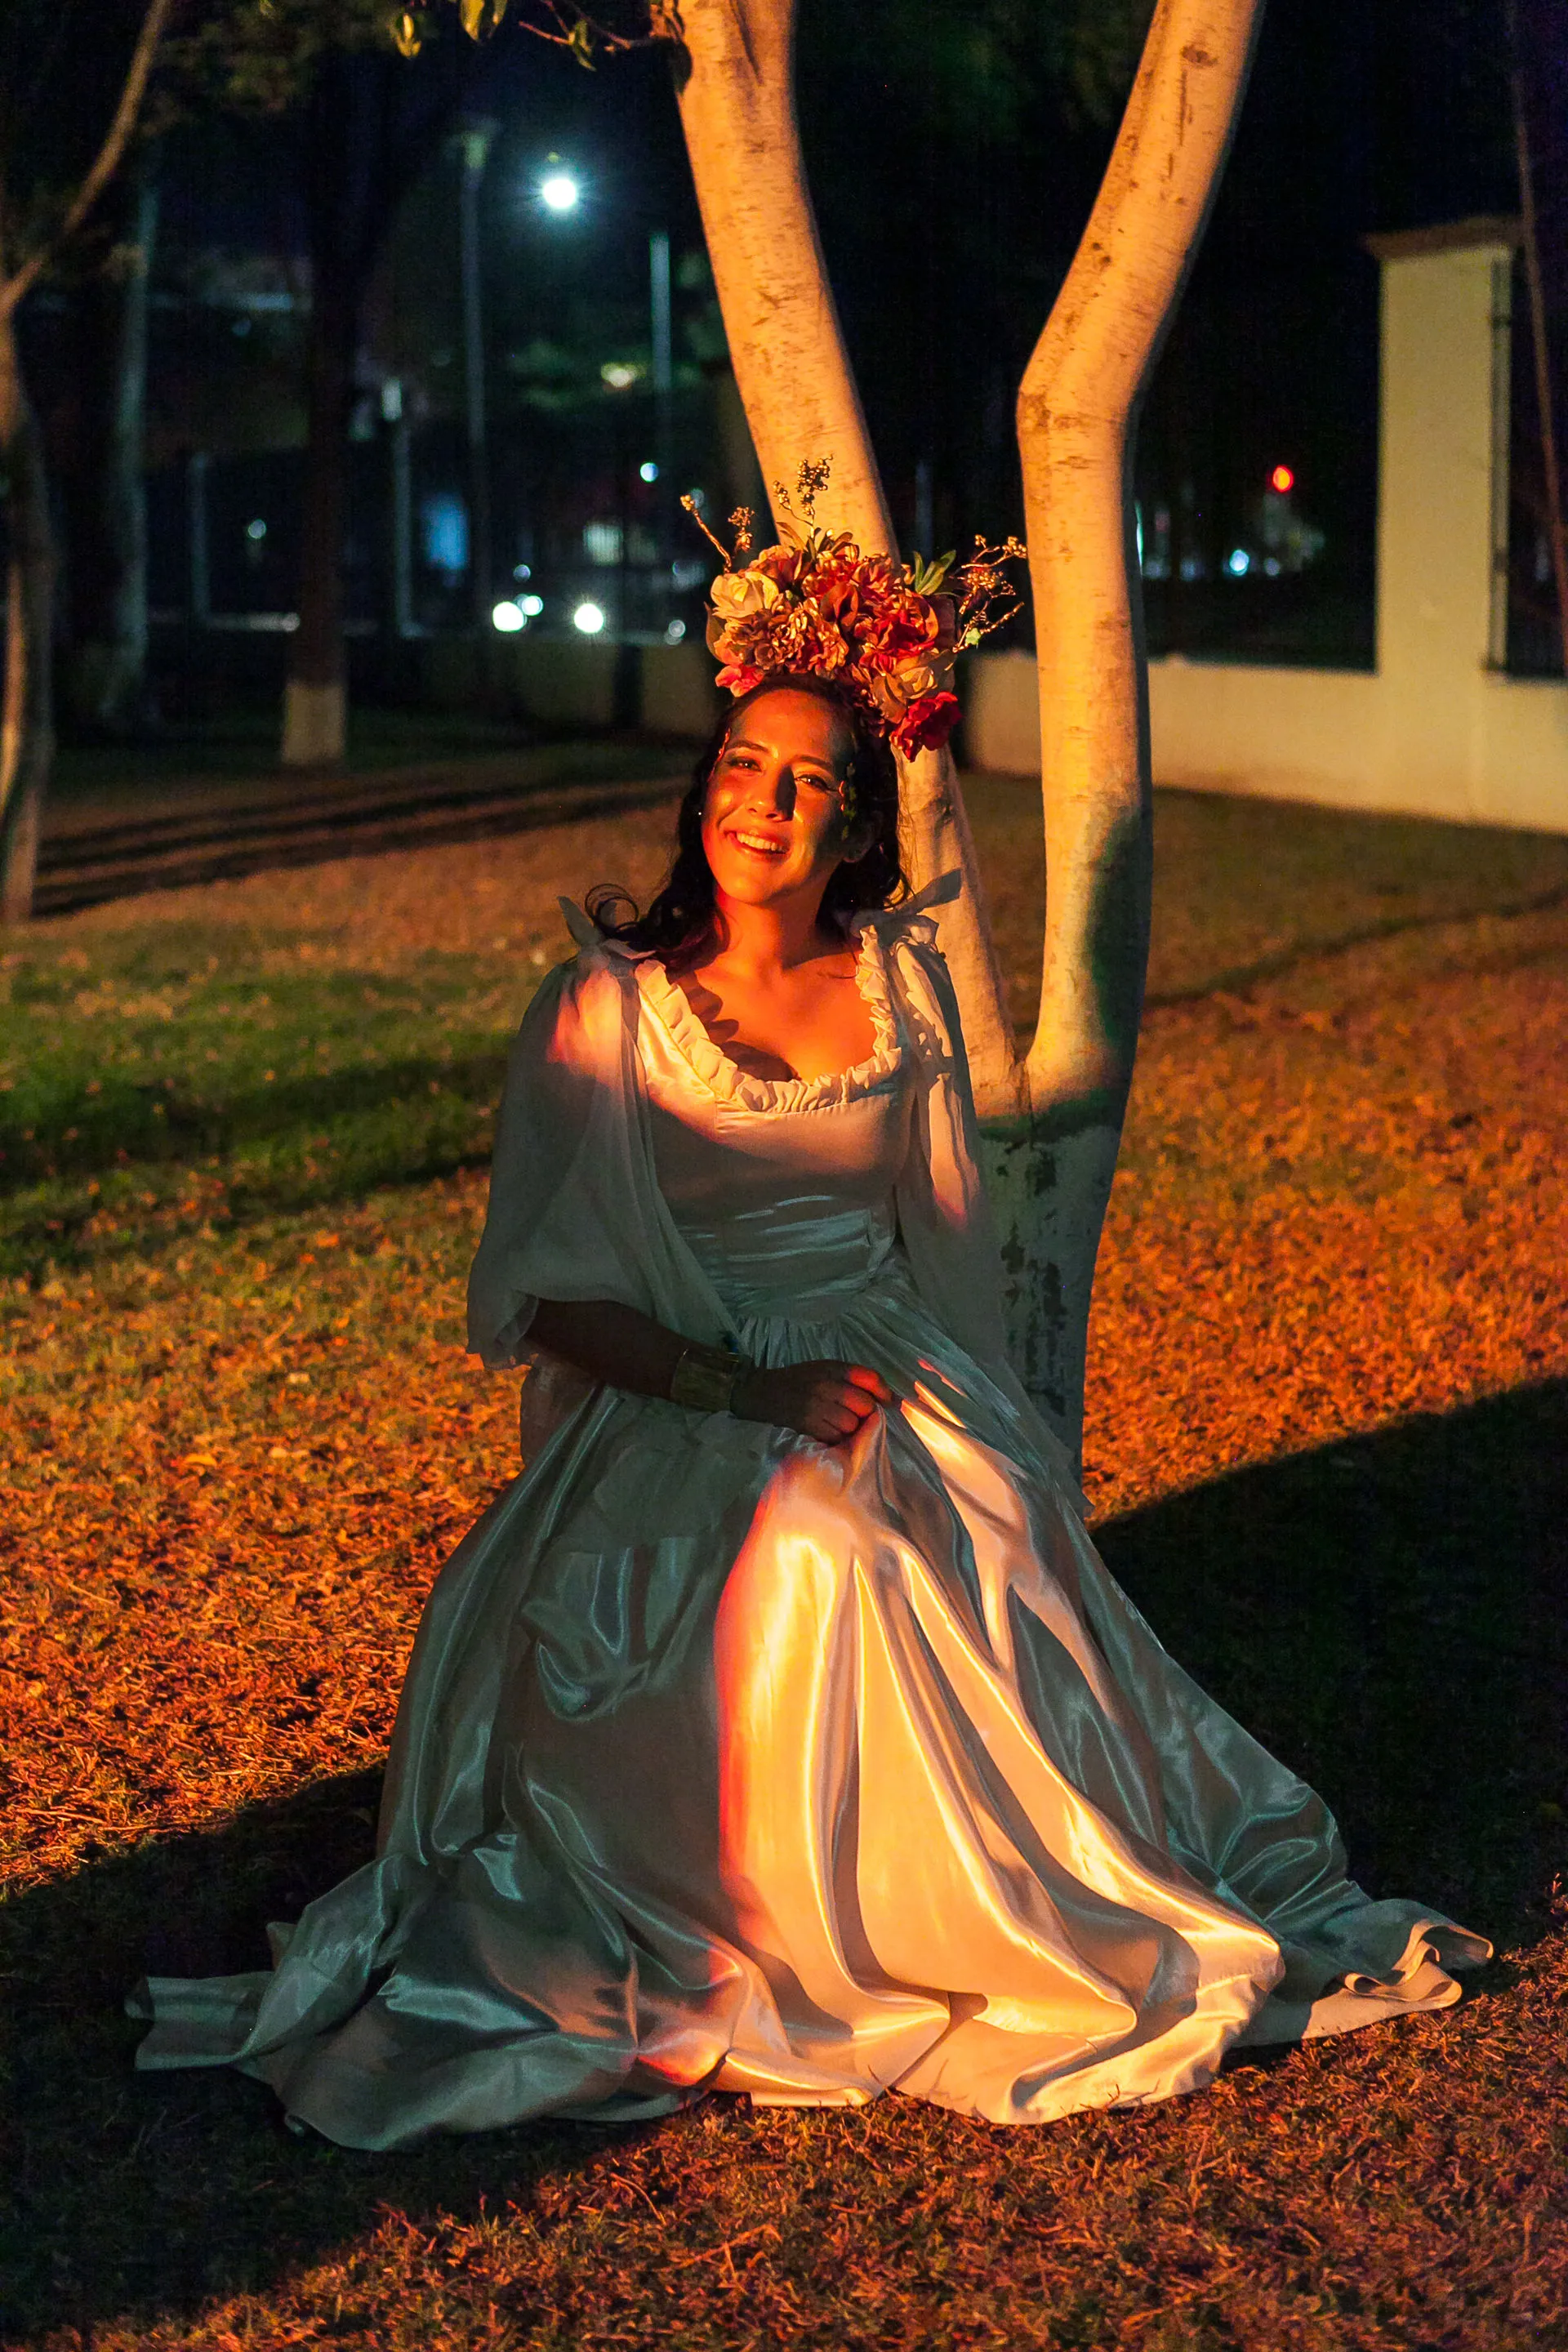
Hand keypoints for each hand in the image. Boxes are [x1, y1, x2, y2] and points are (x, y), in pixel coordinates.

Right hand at [732, 1359, 893, 1443]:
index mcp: (832, 1368)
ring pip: (852, 1424)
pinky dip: (836, 1438)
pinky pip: (836, 1436)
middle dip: (866, 1414)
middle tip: (858, 1416)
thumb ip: (852, 1378)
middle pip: (865, 1404)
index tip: (887, 1402)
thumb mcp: (824, 1369)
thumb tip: (887, 1397)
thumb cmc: (799, 1381)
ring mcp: (816, 1406)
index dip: (884, 1392)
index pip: (870, 1378)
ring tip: (839, 1424)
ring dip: (850, 1428)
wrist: (762, 1392)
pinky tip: (829, 1431)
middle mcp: (826, 1385)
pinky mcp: (808, 1425)